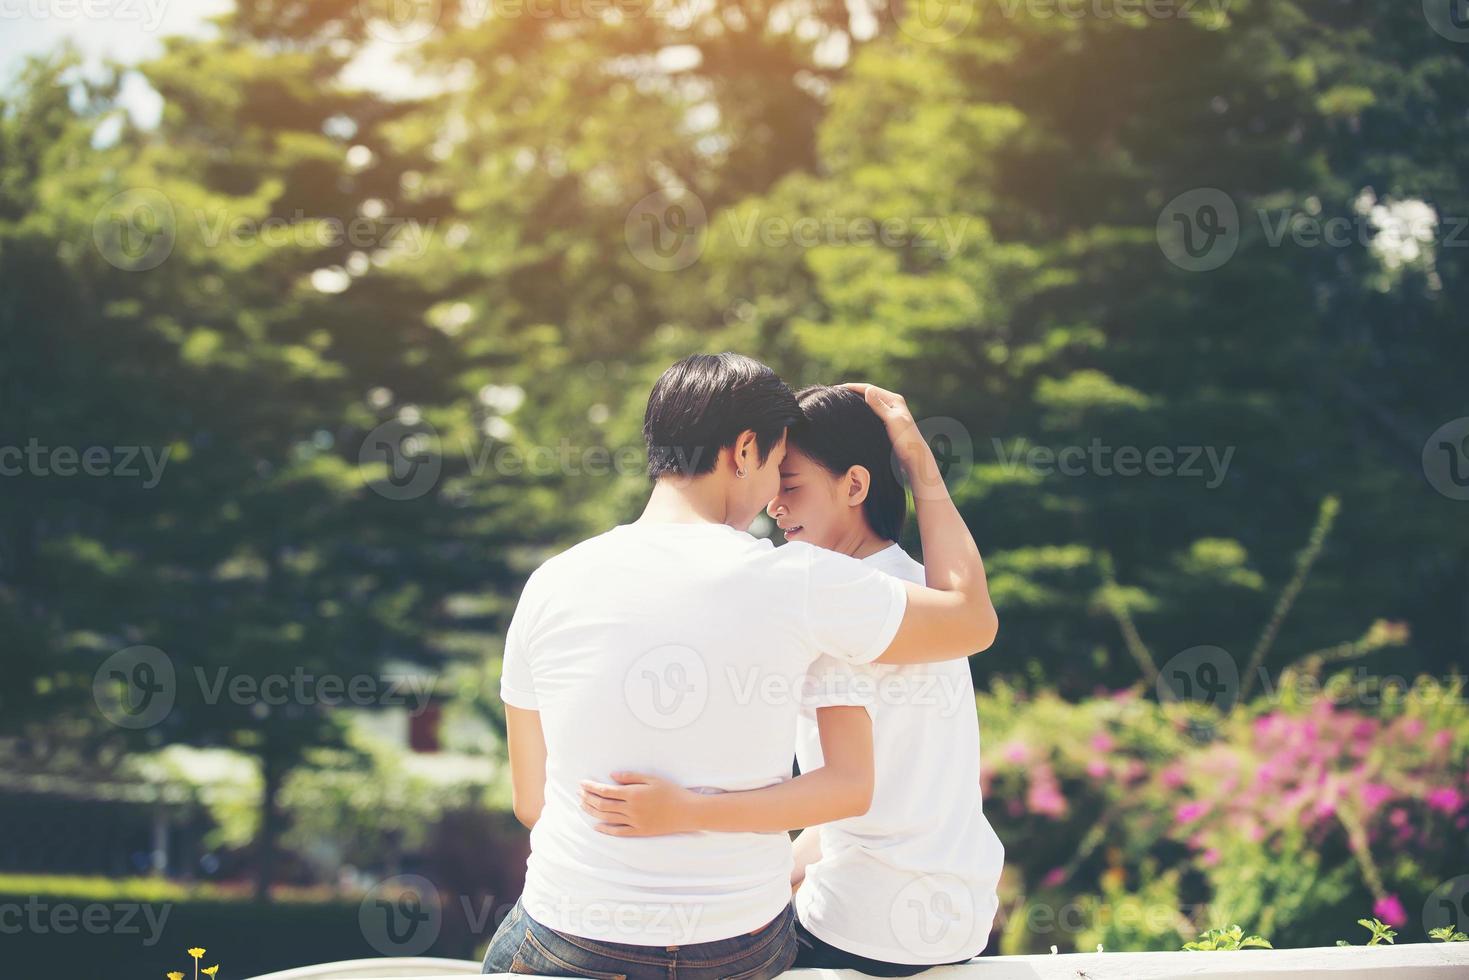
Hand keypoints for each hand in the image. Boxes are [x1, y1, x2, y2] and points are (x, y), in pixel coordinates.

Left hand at [578, 771, 700, 836]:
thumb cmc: (671, 792)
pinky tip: (596, 826)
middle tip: (578, 792)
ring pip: (607, 818)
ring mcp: (634, 822)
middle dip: (588, 798)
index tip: (582, 783)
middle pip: (603, 804)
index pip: (605, 791)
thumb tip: (611, 776)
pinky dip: (605, 829)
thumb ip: (631, 777)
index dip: (591, 787)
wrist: (687, 811)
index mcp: (633, 794)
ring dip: (592, 811)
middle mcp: (631, 809)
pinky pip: (618, 832)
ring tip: (582, 805)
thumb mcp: (652, 778)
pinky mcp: (639, 832)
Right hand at [841, 382, 945, 498]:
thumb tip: (867, 390)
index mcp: (894, 400)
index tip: (836, 389)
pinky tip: (851, 417)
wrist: (915, 459)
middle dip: (852, 393)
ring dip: (855, 402)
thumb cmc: (906, 441)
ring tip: (839, 404)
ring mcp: (889, 414)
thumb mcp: (893, 421)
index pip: (869, 389)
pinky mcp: (886, 424)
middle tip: (834, 394)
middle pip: (868, 394)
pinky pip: (869, 414)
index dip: (853, 387)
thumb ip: (879, 406)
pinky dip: (860, 412)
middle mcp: (892, 405)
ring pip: (868, 404)